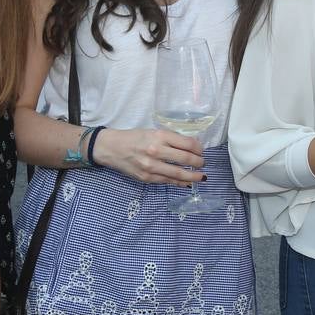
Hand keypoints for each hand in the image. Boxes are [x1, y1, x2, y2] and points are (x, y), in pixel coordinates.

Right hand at [91, 128, 205, 185]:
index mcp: (159, 135)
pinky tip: (187, 182)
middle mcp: (156, 150)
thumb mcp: (153, 132)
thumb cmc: (134, 137)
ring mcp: (151, 166)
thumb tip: (192, 147)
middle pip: (186, 159)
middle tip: (203, 164)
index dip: (199, 149)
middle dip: (199, 162)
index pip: (187, 143)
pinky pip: (167, 181)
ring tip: (201, 177)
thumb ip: (170, 139)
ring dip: (193, 176)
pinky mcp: (147, 178)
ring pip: (179, 174)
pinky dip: (180, 183)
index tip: (201, 151)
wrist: (111, 148)